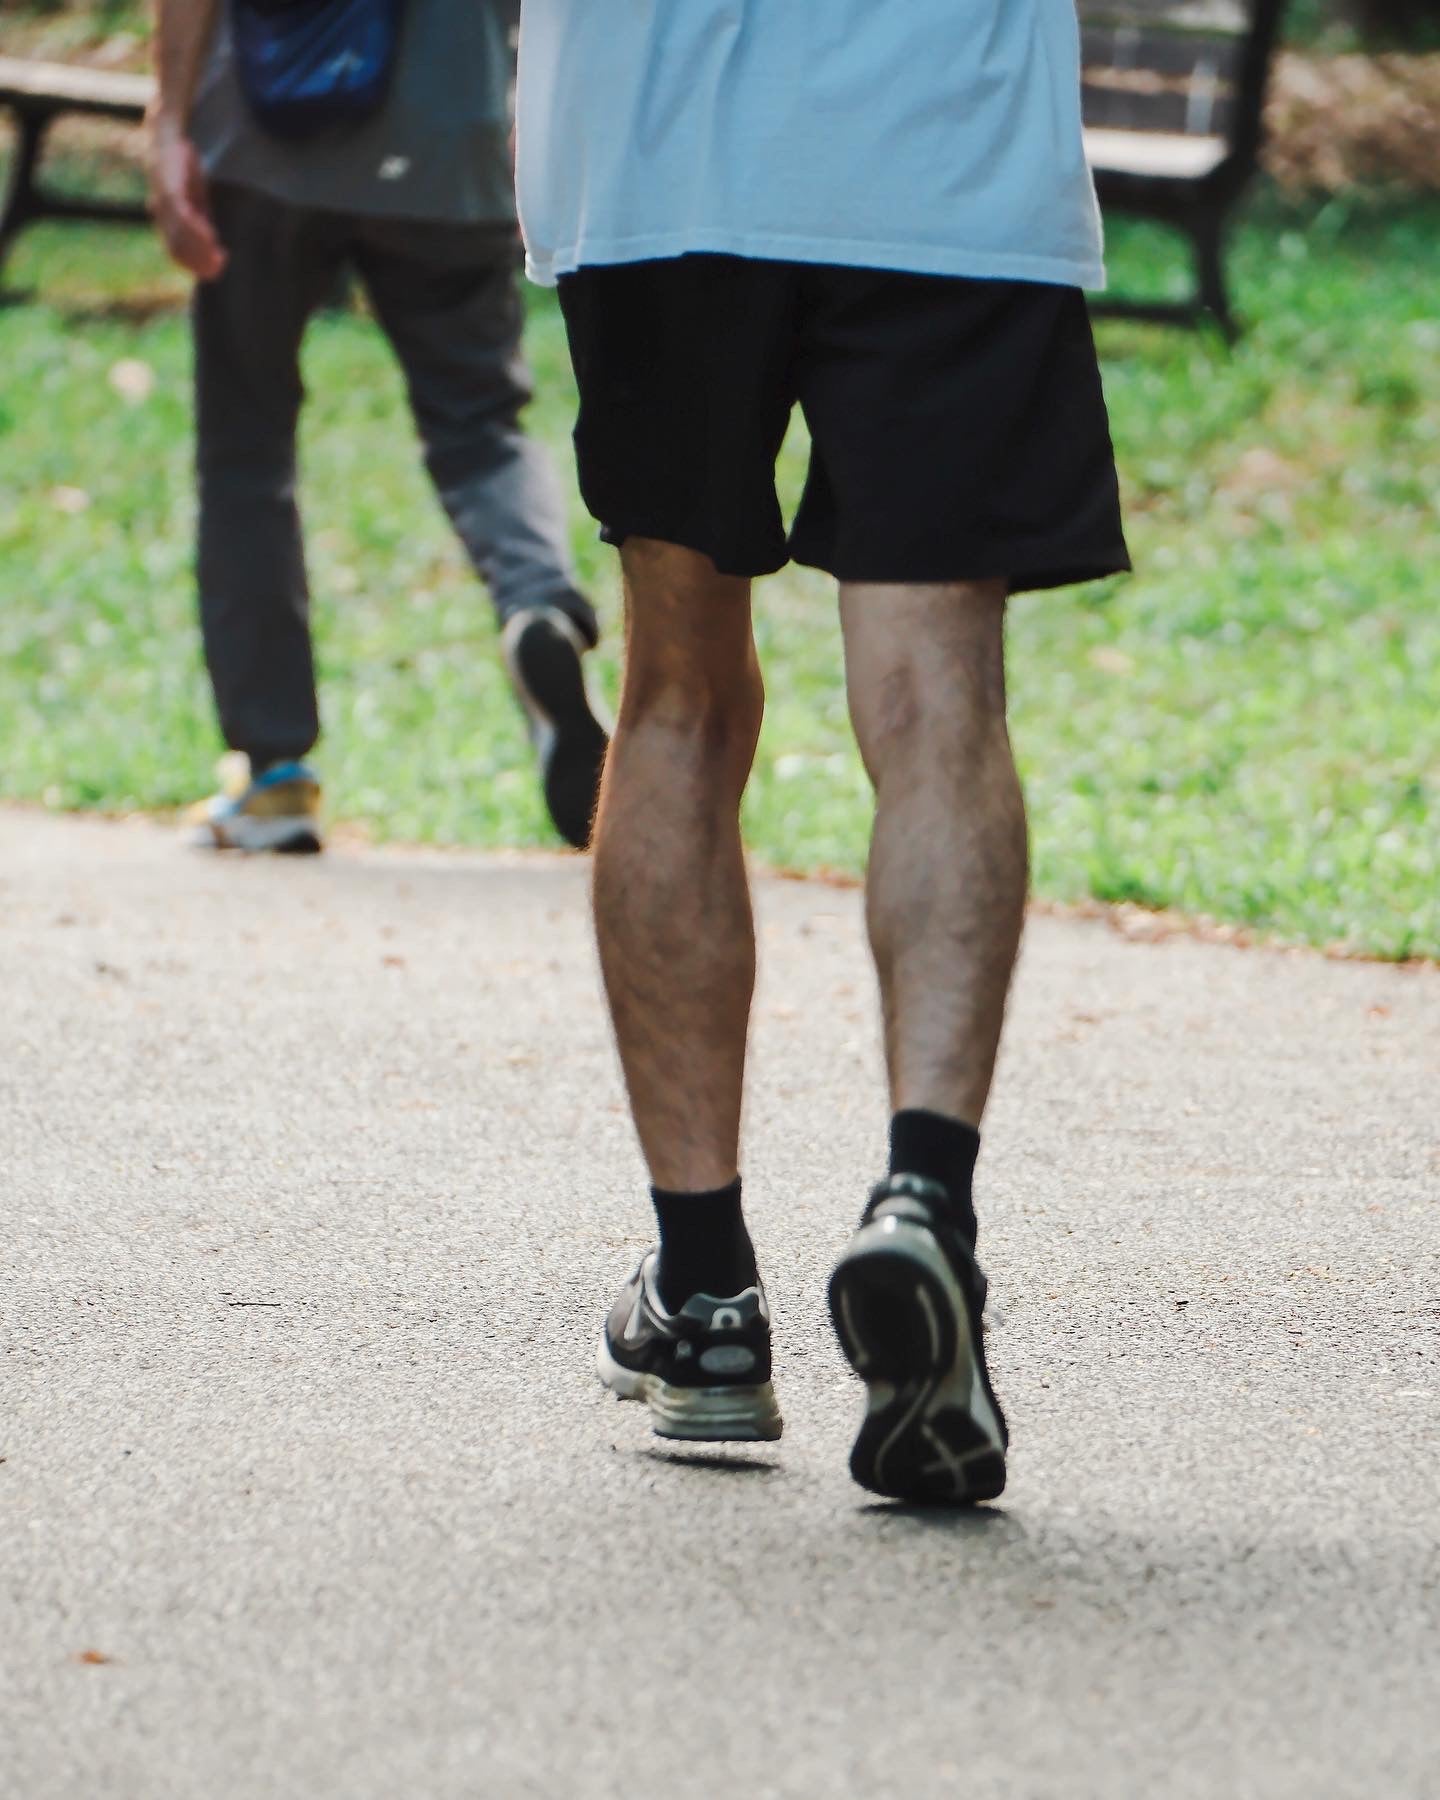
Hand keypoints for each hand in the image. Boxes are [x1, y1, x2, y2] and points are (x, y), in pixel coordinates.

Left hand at [148, 117, 227, 280]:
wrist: (165, 133)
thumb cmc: (181, 165)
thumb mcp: (194, 196)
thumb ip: (200, 218)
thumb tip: (211, 243)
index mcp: (165, 217)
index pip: (176, 249)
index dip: (194, 264)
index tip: (214, 272)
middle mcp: (160, 213)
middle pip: (177, 247)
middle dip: (198, 262)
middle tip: (219, 270)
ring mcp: (163, 202)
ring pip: (179, 236)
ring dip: (200, 250)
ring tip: (219, 258)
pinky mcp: (169, 189)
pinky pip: (183, 216)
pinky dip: (196, 230)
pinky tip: (211, 236)